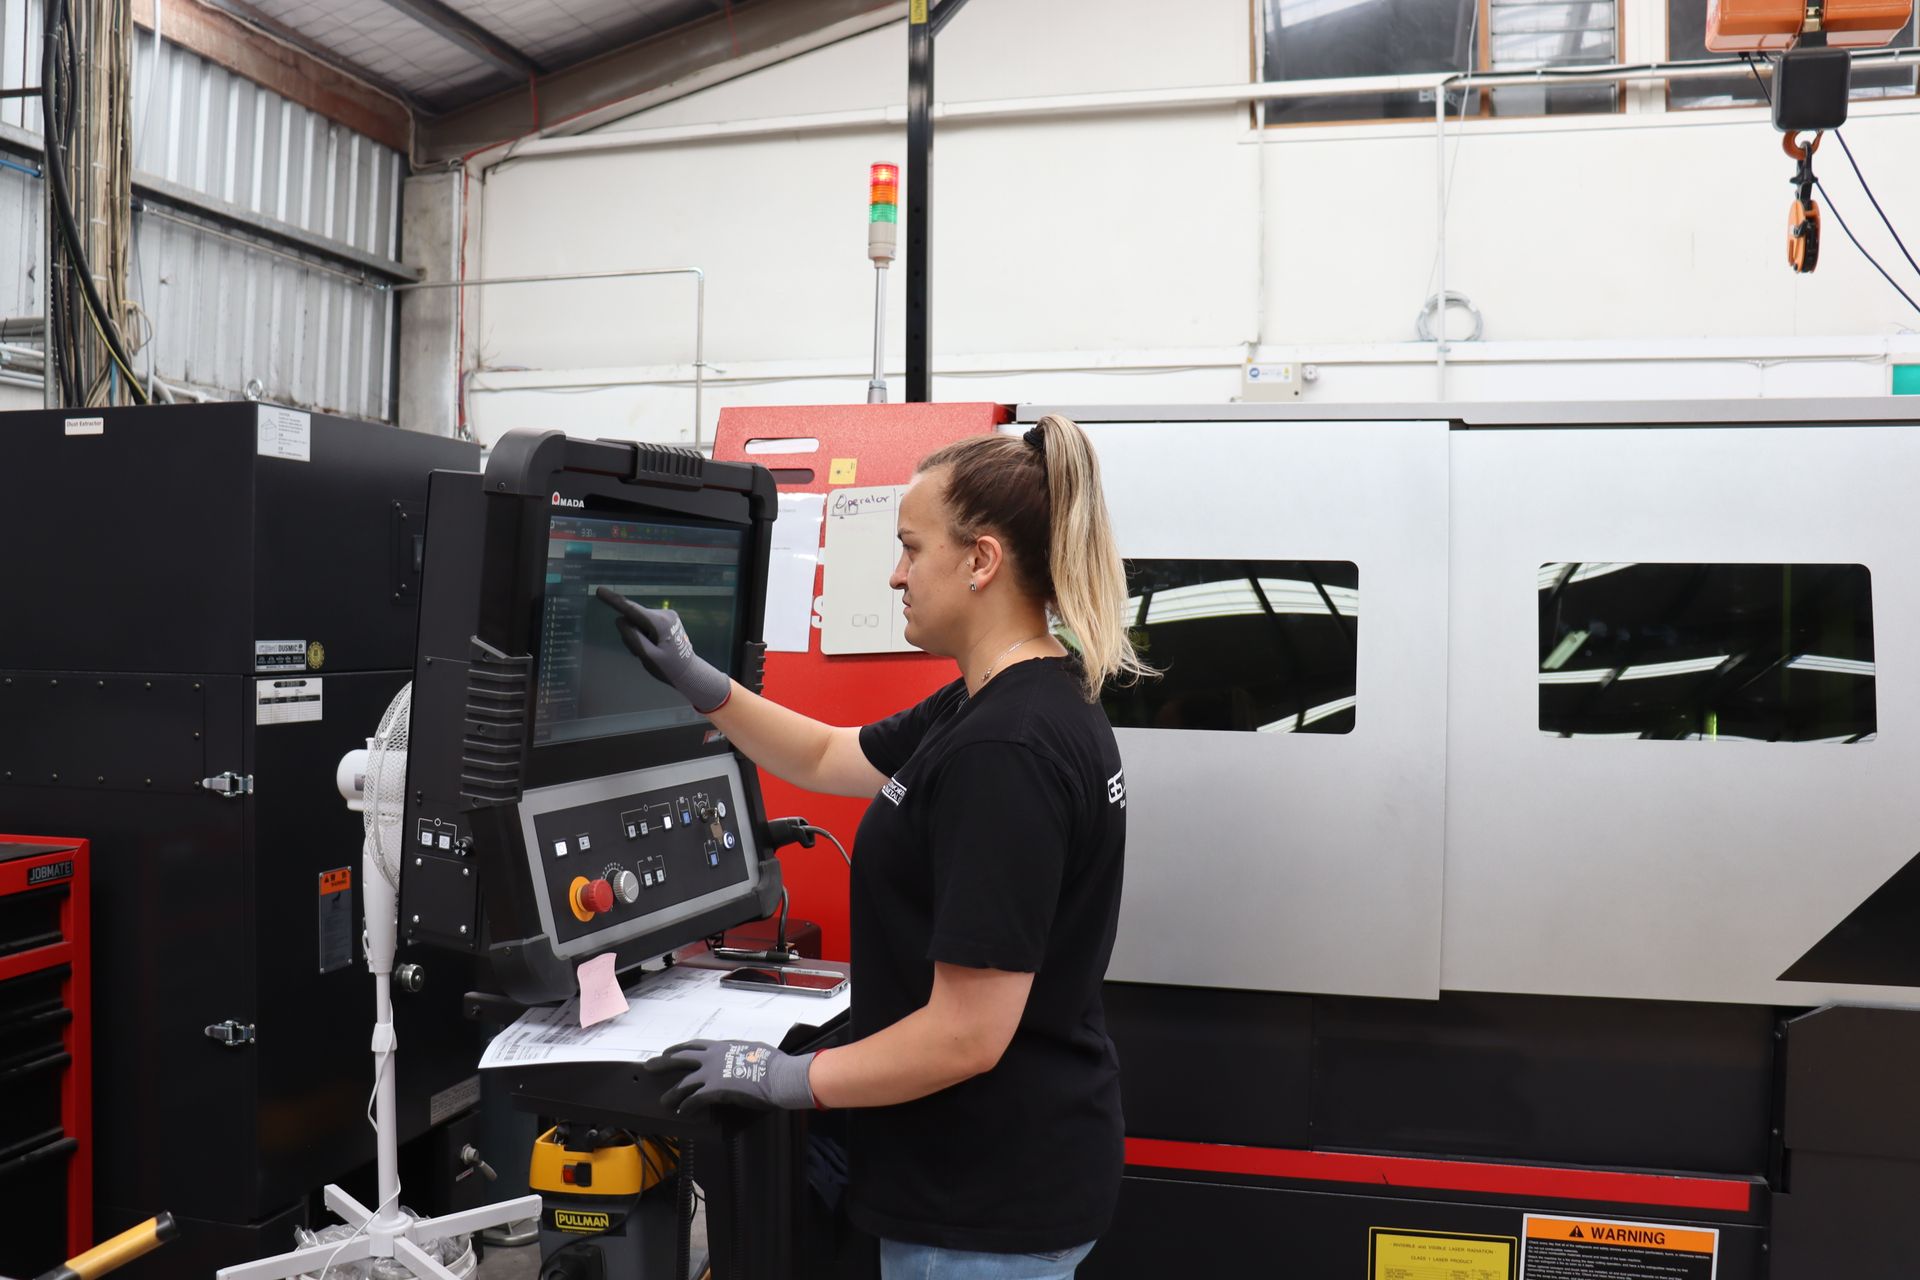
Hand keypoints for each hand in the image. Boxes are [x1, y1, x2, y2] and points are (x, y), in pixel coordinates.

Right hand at [594, 587, 731, 713]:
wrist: (688, 671)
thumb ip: (633, 638)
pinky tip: (653, 646)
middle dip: (631, 633)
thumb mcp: (648, 656)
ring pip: (639, 621)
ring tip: (649, 651)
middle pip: (634, 617)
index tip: (599, 590)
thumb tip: (621, 620)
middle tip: (640, 653)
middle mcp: (664, 613)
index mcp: (659, 622)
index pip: (631, 609)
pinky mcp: (667, 618)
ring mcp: (667, 615)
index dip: (613, 600)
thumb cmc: (669, 668)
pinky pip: (646, 622)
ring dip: (638, 635)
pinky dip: (644, 634)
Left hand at [642, 1039, 817, 1113]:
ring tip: (664, 1101)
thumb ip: (741, 1054)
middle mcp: (713, 1057)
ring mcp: (712, 1073)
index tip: (669, 1051)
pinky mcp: (715, 1090)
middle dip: (663, 1063)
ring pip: (684, 1083)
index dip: (679, 1049)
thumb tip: (742, 1058)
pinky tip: (682, 1111)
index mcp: (723, 1046)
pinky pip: (694, 1100)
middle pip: (681, 1058)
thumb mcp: (754, 1051)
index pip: (695, 1046)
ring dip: (672, 1094)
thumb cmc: (773, 1064)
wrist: (779, 1076)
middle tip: (649, 1066)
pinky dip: (686, 1106)